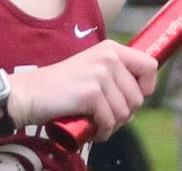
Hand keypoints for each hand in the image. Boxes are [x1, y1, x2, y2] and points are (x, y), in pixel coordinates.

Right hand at [8, 40, 157, 140]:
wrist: (31, 94)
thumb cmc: (62, 87)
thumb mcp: (93, 68)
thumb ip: (117, 73)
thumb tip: (144, 92)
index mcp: (112, 49)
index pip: (150, 66)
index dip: (146, 87)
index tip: (130, 97)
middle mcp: (109, 57)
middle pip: (139, 97)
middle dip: (125, 113)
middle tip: (106, 115)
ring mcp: (100, 74)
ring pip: (125, 112)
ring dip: (113, 124)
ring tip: (97, 121)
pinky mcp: (91, 93)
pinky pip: (110, 122)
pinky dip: (103, 132)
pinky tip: (92, 129)